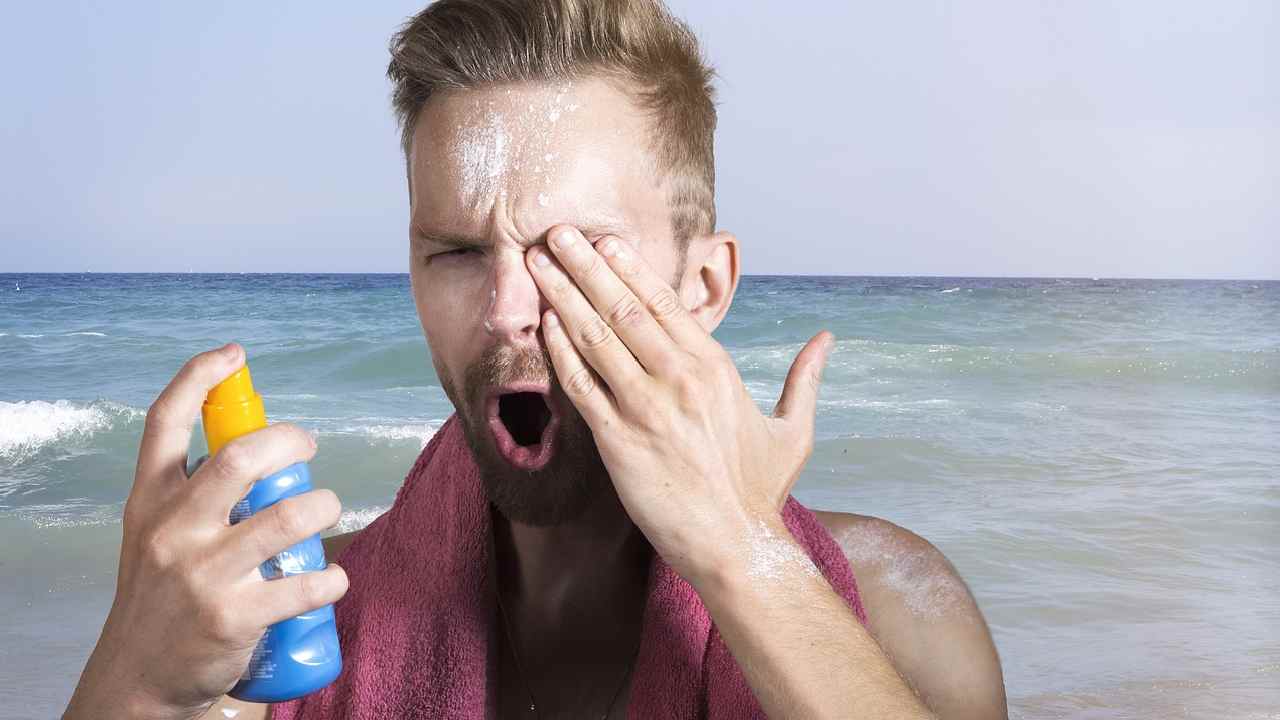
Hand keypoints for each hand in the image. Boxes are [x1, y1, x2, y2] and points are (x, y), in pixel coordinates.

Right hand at [64, 344, 347, 719]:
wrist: (139, 677)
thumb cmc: (160, 595)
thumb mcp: (153, 533)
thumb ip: (190, 493)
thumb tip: (257, 449)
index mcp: (150, 500)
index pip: (164, 423)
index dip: (199, 378)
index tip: (233, 354)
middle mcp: (172, 529)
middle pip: (238, 458)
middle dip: (289, 441)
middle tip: (307, 449)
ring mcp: (202, 573)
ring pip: (286, 516)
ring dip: (322, 506)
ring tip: (326, 509)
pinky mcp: (233, 616)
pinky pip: (305, 585)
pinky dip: (332, 579)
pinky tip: (333, 580)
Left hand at [525, 225, 833, 585]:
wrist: (736, 546)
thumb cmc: (761, 492)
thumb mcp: (794, 429)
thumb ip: (805, 377)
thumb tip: (827, 338)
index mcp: (715, 369)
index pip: (666, 303)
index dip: (630, 268)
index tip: (605, 240)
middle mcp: (679, 380)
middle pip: (624, 308)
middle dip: (587, 266)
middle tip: (559, 231)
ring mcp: (645, 409)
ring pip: (596, 338)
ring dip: (564, 295)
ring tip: (539, 261)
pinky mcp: (618, 443)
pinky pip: (581, 386)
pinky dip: (560, 351)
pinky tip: (543, 322)